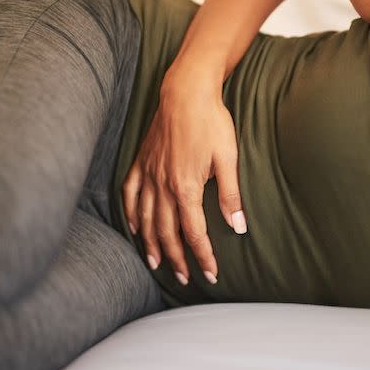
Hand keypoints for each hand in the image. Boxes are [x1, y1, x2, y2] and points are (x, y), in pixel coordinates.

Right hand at [121, 61, 246, 284]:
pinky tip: (134, 228)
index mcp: (186, 188)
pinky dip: (131, 214)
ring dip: (151, 245)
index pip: (194, 233)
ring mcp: (149, 174)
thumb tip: (238, 226)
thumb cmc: (211, 122)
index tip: (210, 274)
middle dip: (177, 259)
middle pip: (167, 233)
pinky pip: (130, 194)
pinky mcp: (141, 162)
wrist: (186, 91)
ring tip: (156, 264)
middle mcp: (163, 186)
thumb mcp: (228, 159)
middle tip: (184, 278)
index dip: (202, 256)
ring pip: (146, 219)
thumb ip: (230, 195)